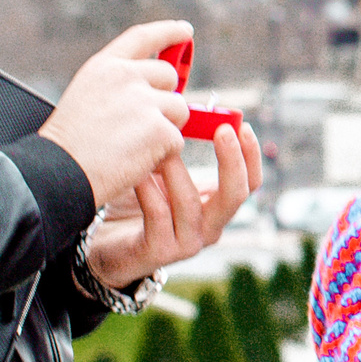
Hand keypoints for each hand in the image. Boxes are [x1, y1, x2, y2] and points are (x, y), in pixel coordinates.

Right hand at [39, 21, 190, 204]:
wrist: (58, 173)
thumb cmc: (68, 146)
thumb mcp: (86, 97)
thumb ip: (118, 86)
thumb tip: (156, 87)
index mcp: (104, 67)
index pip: (143, 38)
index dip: (168, 32)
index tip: (184, 30)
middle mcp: (126, 77)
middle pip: (169, 76)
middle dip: (165, 98)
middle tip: (146, 124)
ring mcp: (145, 101)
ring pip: (179, 110)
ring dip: (165, 129)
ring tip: (133, 146)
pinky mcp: (160, 129)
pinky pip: (177, 140)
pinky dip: (162, 155)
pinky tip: (135, 161)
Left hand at [84, 123, 262, 287]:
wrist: (109, 248)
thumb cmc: (138, 204)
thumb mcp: (160, 173)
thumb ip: (173, 150)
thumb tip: (177, 109)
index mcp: (217, 207)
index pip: (250, 182)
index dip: (251, 154)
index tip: (241, 124)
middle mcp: (210, 227)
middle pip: (236, 195)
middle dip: (232, 160)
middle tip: (223, 130)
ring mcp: (186, 242)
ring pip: (190, 203)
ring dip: (175, 170)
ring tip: (161, 147)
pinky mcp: (159, 252)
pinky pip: (158, 214)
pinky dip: (148, 189)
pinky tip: (137, 173)